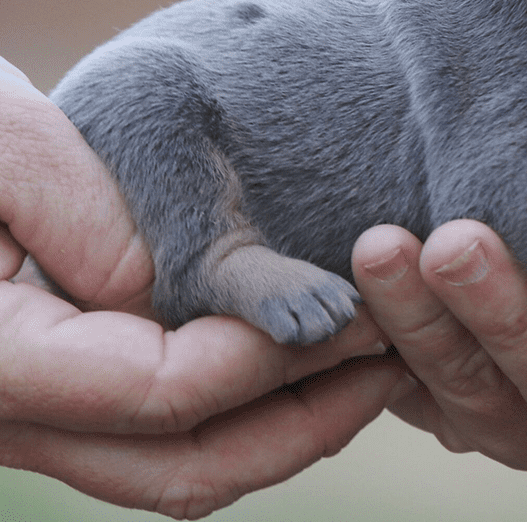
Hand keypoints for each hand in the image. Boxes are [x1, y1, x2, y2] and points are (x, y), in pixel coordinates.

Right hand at [0, 58, 408, 518]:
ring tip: (378, 365)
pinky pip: (173, 430)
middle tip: (396, 358)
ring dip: (293, 424)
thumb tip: (192, 287)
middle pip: (188, 463)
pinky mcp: (83, 394)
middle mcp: (25, 417)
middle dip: (308, 418)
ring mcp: (55, 416)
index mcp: (3, 364)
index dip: (269, 354)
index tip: (350, 309)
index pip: (163, 390)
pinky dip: (252, 405)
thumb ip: (89, 219)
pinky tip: (314, 358)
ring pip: (186, 463)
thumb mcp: (9, 153)